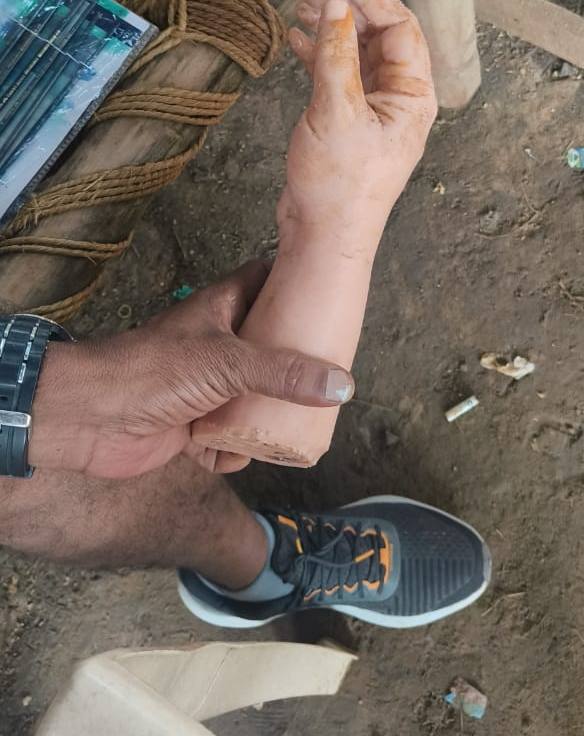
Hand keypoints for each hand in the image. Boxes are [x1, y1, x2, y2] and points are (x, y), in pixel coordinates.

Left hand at [28, 261, 353, 478]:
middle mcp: (218, 344)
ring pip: (253, 397)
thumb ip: (285, 373)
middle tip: (332, 376)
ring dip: (267, 416)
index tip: (334, 296)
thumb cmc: (150, 371)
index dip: (298, 285)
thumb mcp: (228, 363)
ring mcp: (206, 387)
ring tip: (298, 426)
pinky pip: (230, 440)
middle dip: (296, 365)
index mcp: (222, 308)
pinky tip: (237, 453)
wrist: (89, 419)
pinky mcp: (194, 426)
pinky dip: (234, 450)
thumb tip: (342, 385)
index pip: (267, 282)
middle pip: (270, 347)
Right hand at [284, 0, 436, 250]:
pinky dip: (318, 55)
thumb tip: (336, 4)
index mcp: (413, 96)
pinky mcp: (347, 122)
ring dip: (330, 30)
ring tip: (299, 7)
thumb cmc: (340, 184)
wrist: (323, 234)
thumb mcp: (336, 110)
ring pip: (355, 54)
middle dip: (347, 11)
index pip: (401, 29)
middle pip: (379, 38)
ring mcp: (373, 111)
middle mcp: (399, 100)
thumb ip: (335, 53)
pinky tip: (295, 39)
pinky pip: (338, 75)